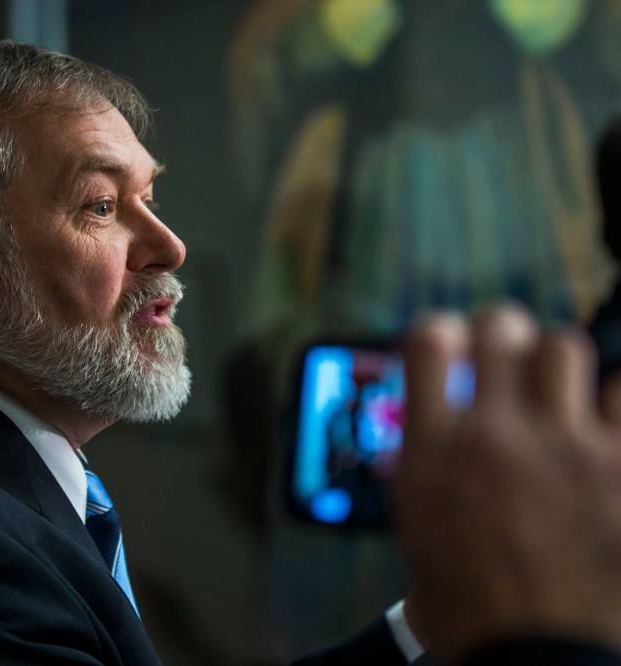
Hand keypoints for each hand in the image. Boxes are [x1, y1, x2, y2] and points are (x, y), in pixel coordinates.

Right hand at [394, 305, 620, 660]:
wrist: (535, 659)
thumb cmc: (471, 610)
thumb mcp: (418, 531)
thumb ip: (422, 469)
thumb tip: (427, 441)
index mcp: (432, 451)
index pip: (430, 340)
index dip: (442, 332)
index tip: (452, 343)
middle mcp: (494, 436)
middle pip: (501, 329)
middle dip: (502, 334)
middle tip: (507, 354)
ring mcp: (563, 447)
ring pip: (563, 349)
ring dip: (557, 365)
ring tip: (560, 392)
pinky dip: (615, 402)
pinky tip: (606, 424)